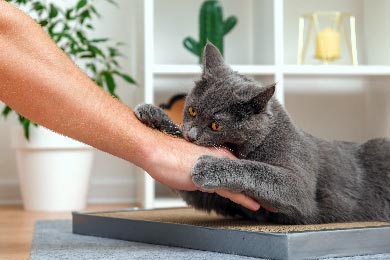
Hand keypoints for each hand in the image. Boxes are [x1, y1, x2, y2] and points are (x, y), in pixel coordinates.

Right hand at [141, 131, 260, 210]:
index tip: (257, 188)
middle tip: (271, 197)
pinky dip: (243, 198)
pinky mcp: (210, 175)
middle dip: (256, 186)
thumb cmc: (166, 154)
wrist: (154, 149)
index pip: (237, 167)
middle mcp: (219, 156)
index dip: (247, 178)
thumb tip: (204, 178)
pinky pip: (231, 189)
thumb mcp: (188, 162)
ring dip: (254, 194)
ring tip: (268, 204)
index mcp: (216, 151)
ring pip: (240, 182)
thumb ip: (201, 170)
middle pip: (244, 173)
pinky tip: (254, 204)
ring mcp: (216, 164)